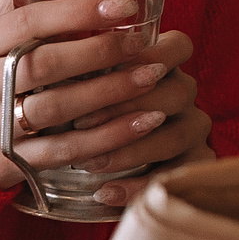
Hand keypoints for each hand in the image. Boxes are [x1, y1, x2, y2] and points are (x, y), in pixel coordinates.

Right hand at [0, 0, 168, 190]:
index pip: (28, 22)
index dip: (77, 12)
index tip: (122, 5)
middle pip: (44, 65)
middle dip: (99, 51)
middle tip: (144, 42)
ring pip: (57, 109)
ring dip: (111, 94)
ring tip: (153, 77)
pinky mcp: (7, 162)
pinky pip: (63, 151)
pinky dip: (107, 138)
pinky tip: (142, 122)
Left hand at [72, 30, 214, 208]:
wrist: (77, 153)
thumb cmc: (75, 105)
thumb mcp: (76, 83)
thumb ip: (77, 70)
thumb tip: (47, 60)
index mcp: (162, 63)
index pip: (179, 46)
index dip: (155, 55)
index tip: (114, 67)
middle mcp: (183, 93)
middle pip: (177, 93)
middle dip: (127, 107)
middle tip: (81, 123)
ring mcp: (191, 129)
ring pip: (177, 136)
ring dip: (130, 150)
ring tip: (89, 163)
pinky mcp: (189, 164)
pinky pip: (174, 177)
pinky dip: (136, 186)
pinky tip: (104, 193)